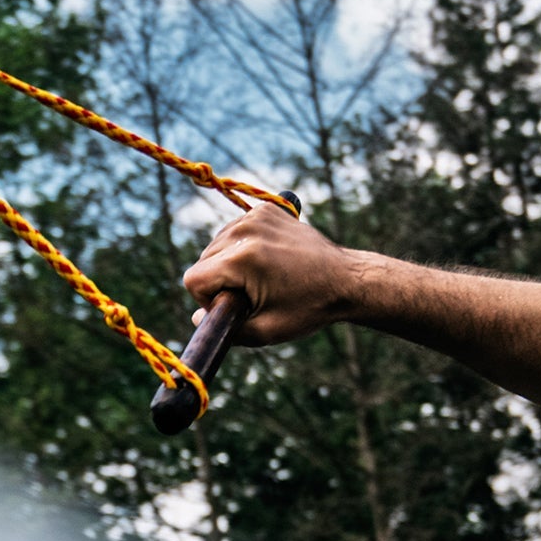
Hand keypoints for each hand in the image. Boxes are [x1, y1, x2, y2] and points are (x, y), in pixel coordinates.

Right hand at [182, 203, 357, 346]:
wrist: (346, 280)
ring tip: (262, 278)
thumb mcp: (267, 330)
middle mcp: (245, 229)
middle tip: (253, 295)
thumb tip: (196, 319)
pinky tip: (267, 260)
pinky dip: (242, 247)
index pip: (194, 279)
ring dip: (228, 264)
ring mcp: (256, 215)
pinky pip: (234, 231)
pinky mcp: (266, 209)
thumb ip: (226, 329)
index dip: (207, 300)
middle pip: (202, 260)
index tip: (235, 306)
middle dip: (219, 281)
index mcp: (243, 258)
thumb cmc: (310, 308)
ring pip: (216, 244)